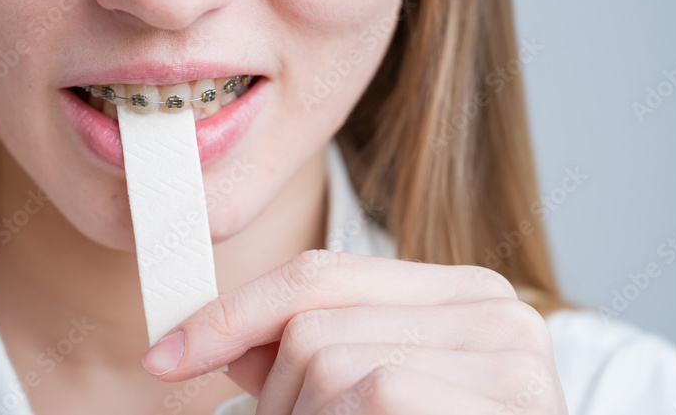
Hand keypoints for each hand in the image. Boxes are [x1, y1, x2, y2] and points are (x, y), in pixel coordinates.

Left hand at [141, 250, 567, 413]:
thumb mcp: (366, 398)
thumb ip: (306, 357)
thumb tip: (215, 337)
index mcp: (462, 295)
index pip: (319, 274)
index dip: (232, 313)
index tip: (166, 355)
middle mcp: (495, 311)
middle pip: (314, 326)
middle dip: (279, 397)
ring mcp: (508, 359)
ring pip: (329, 366)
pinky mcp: (507, 404)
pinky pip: (374, 393)